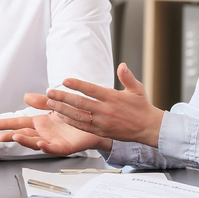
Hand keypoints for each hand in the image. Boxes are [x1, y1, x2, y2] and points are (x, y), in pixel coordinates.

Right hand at [0, 93, 110, 155]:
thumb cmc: (75, 115)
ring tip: (16, 137)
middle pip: (24, 134)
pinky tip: (40, 143)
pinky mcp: (65, 146)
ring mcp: (53, 141)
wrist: (95, 122)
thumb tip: (25, 96)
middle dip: (11, 135)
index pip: (19, 122)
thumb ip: (41, 101)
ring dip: (26, 141)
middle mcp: (44, 133)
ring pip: (36, 142)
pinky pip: (54, 148)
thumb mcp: (55, 104)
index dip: (7, 124)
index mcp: (40, 123)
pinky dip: (46, 147)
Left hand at [46, 63, 163, 146]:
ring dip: (62, 110)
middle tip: (50, 92)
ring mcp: (102, 123)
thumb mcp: (137, 89)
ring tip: (51, 103)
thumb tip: (122, 65)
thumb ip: (127, 77)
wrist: (148, 128)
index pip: (91, 90)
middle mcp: (106, 110)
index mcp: (113, 98)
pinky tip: (61, 116)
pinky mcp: (101, 132)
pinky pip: (83, 127)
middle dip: (63, 98)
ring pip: (78, 116)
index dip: (77, 85)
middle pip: (80, 103)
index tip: (65, 80)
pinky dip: (70, 121)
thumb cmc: (141, 107)